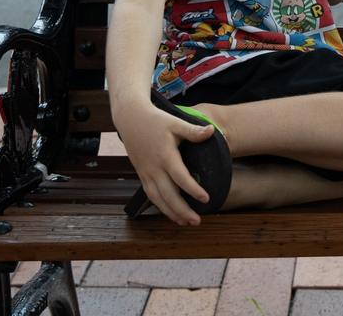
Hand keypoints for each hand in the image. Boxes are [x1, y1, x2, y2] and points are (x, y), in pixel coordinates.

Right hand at [115, 100, 215, 224]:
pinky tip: (172, 213)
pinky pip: (151, 195)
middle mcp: (154, 168)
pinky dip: (161, 207)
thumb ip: (193, 131)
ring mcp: (146, 173)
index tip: (206, 199)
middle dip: (182, 210)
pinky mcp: (142, 175)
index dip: (193, 189)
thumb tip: (211, 131)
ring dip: (171, 213)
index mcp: (165, 156)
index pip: (180, 177)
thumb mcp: (175, 123)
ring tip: (186, 222)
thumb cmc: (155, 120)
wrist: (130, 119)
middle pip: (168, 195)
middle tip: (197, 221)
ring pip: (158, 199)